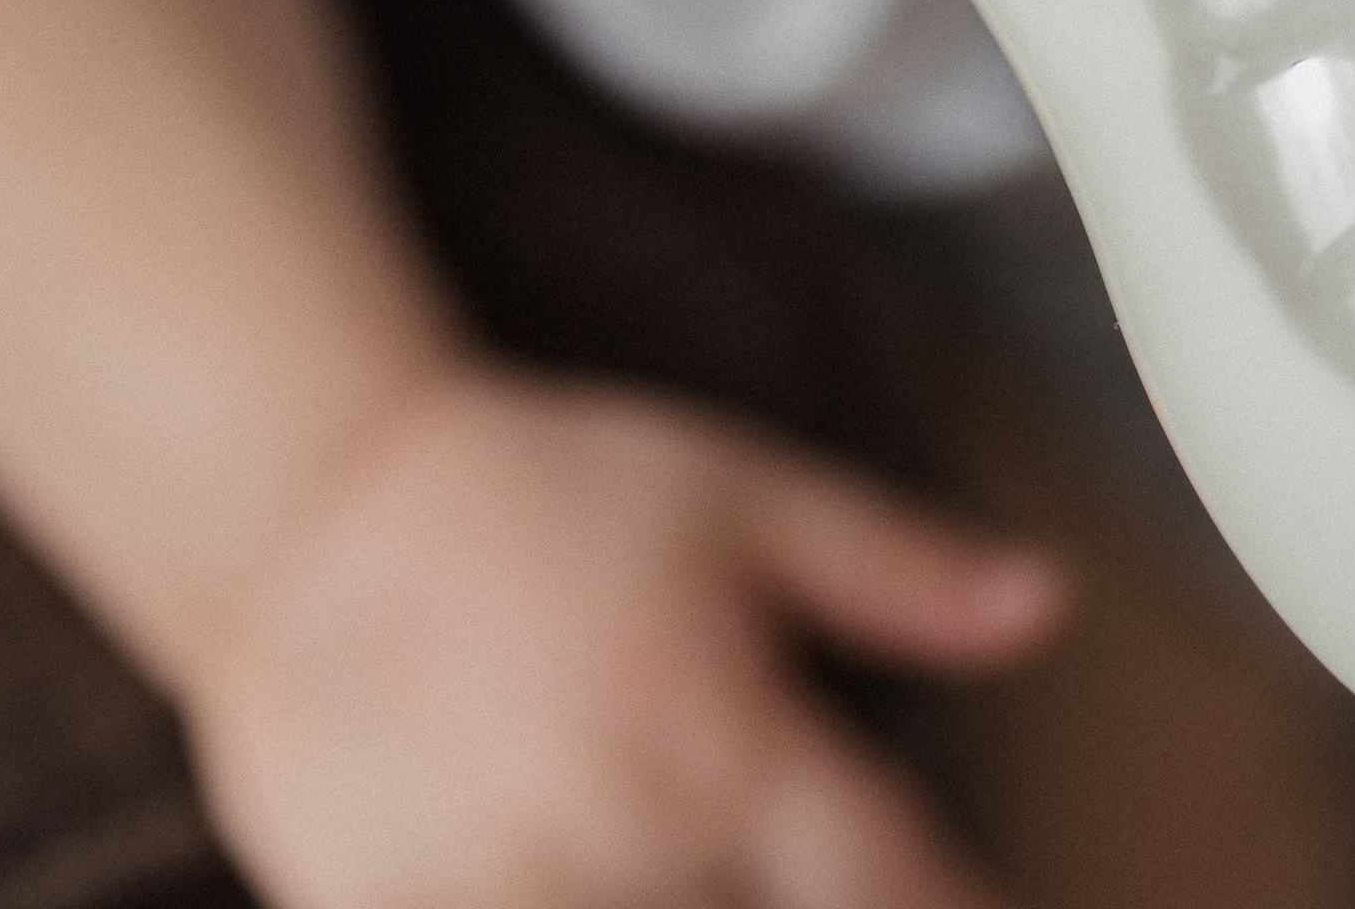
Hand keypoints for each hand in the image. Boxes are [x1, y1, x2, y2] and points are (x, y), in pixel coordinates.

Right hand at [180, 358, 1065, 908]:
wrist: (314, 502)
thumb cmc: (534, 489)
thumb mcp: (736, 491)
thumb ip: (896, 565)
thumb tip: (1041, 601)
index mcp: (731, 745)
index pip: (903, 894)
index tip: (991, 905)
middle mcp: (636, 846)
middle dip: (818, 908)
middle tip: (798, 861)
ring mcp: (517, 903)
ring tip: (691, 863)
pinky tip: (595, 883)